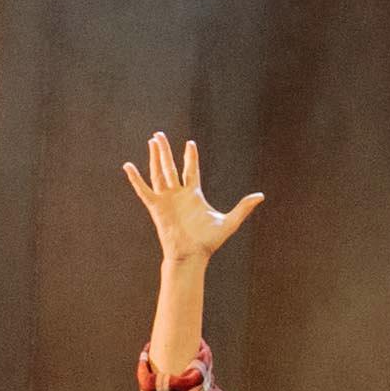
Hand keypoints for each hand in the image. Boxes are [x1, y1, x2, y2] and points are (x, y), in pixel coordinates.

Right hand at [126, 134, 265, 262]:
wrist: (192, 255)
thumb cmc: (208, 242)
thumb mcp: (229, 221)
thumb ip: (244, 207)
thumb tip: (261, 196)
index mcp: (194, 194)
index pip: (191, 169)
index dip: (190, 156)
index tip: (190, 143)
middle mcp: (178, 194)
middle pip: (170, 166)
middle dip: (165, 150)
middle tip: (159, 134)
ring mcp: (166, 199)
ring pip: (158, 173)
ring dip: (155, 157)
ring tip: (151, 141)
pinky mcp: (156, 207)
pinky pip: (144, 190)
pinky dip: (135, 179)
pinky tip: (128, 166)